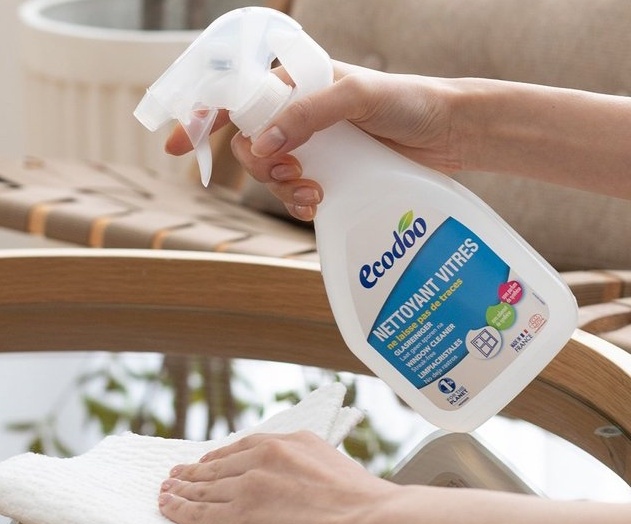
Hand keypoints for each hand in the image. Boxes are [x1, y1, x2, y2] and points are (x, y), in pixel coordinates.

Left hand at [159, 430, 394, 523]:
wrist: (370, 522)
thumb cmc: (365, 505)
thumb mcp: (333, 470)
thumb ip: (306, 473)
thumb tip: (298, 491)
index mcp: (290, 443)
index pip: (245, 447)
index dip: (222, 455)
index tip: (210, 459)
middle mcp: (265, 457)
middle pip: (219, 464)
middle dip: (196, 469)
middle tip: (179, 472)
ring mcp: (248, 486)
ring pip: (204, 486)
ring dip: (182, 487)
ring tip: (167, 488)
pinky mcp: (238, 518)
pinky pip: (198, 513)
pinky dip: (178, 509)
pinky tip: (167, 506)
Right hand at [166, 61, 461, 220]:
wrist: (448, 132)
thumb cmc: (409, 101)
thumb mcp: (359, 96)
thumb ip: (310, 113)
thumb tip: (263, 142)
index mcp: (297, 84)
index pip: (236, 96)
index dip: (201, 118)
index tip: (174, 145)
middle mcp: (299, 115)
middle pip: (250, 145)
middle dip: (259, 166)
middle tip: (289, 175)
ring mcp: (313, 146)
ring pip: (272, 174)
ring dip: (280, 190)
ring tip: (310, 196)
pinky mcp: (329, 173)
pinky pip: (296, 192)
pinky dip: (297, 203)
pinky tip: (315, 206)